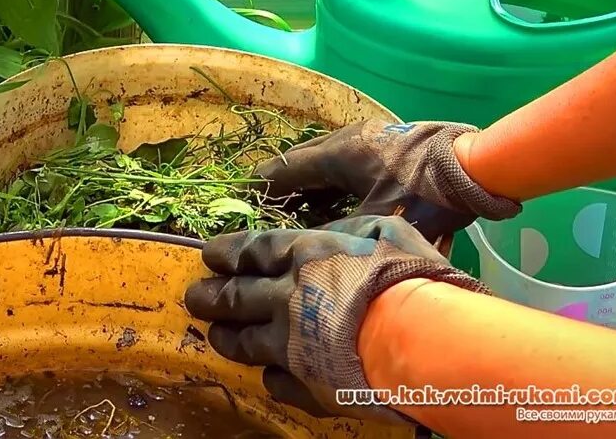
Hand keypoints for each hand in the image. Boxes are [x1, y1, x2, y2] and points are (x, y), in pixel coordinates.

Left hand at [184, 216, 488, 423]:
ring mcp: (290, 347)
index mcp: (305, 257)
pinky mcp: (305, 385)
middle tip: (194, 298)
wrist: (421, 342)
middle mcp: (286, 300)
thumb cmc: (410, 279)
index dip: (227, 253)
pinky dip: (270, 376)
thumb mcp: (385, 232)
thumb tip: (333, 233)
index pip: (252, 251)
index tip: (209, 255)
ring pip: (245, 343)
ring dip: (227, 337)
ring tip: (214, 335)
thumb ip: (351, 230)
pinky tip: (267, 375)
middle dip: (210, 297)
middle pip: (236, 298)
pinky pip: (277, 382)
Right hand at [254, 120, 520, 243]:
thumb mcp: (377, 223)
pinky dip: (334, 182)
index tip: (243, 202)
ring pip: (327, 162)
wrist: (477, 169)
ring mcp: (369, 139)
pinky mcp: (387, 145)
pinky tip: (336, 204)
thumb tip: (307, 255)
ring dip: (312, 186)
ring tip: (298, 212)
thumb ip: (338, 237)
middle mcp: (348, 139)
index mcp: (337, 153)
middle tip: (268, 212)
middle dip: (286, 188)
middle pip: (304, 163)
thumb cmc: (425, 196)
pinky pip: (347, 163)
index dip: (264, 189)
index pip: (286, 169)